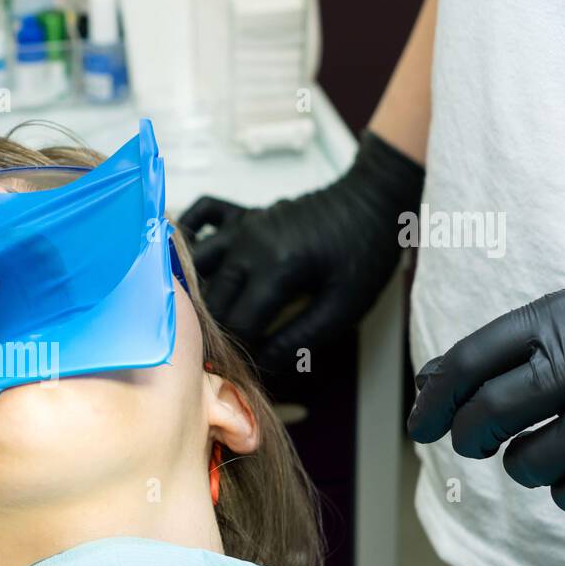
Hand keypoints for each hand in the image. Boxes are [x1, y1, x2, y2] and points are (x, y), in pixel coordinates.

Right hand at [178, 131, 423, 372]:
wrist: (373, 200)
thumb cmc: (366, 253)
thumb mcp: (345, 307)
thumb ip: (301, 338)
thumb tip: (263, 362)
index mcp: (278, 268)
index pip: (240, 323)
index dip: (243, 350)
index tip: (250, 365)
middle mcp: (250, 244)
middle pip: (213, 300)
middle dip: (219, 330)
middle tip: (232, 350)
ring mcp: (244, 226)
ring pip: (198, 265)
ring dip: (200, 294)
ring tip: (212, 318)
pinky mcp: (244, 214)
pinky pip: (201, 214)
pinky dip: (191, 233)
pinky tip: (195, 258)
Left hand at [408, 284, 564, 515]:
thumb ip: (498, 350)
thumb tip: (426, 388)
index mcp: (559, 317)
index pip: (467, 363)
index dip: (434, 401)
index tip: (420, 426)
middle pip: (486, 416)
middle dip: (469, 437)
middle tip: (477, 440)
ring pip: (526, 465)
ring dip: (525, 464)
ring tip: (548, 444)